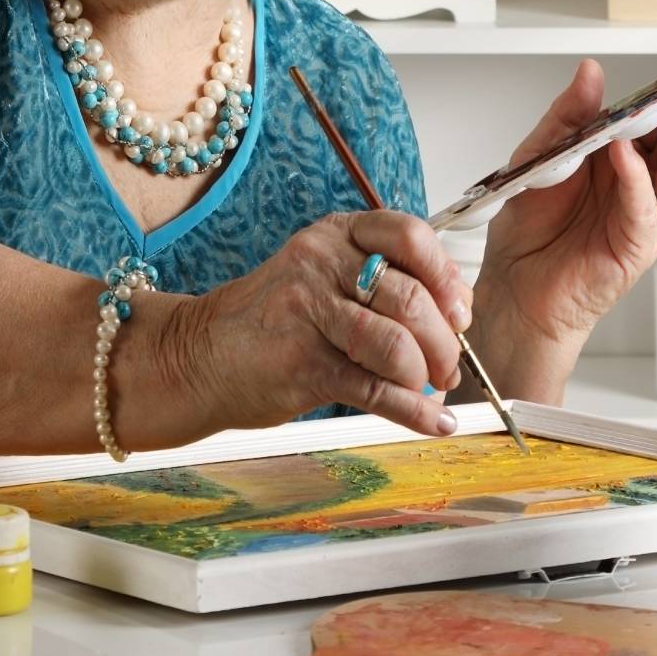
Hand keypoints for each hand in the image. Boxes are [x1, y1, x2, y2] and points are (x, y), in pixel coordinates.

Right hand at [167, 211, 473, 437]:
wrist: (197, 356)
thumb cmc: (274, 321)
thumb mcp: (325, 278)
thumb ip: (383, 283)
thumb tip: (457, 317)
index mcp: (335, 234)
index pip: (409, 235)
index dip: (445, 277)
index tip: (459, 312)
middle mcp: (321, 263)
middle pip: (411, 297)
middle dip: (444, 341)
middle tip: (448, 366)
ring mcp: (308, 312)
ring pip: (395, 344)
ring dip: (425, 375)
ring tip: (428, 388)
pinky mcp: (302, 364)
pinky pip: (376, 391)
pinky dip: (416, 412)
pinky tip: (434, 421)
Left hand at [475, 60, 656, 397]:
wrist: (512, 284)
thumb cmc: (528, 225)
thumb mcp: (539, 154)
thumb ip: (567, 116)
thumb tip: (590, 72)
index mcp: (624, 156)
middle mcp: (642, 184)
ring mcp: (644, 215)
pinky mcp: (634, 247)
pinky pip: (644, 211)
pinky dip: (638, 182)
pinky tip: (626, 158)